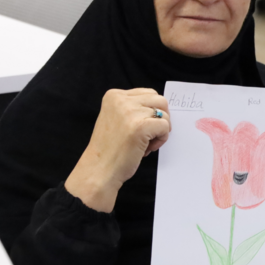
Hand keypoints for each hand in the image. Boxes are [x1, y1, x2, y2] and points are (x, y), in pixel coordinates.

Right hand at [65, 88, 170, 212]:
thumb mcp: (116, 119)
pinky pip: (165, 127)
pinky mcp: (141, 127)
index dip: (152, 112)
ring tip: (147, 144)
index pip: (148, 93)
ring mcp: (130, 112)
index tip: (144, 128)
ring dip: (161, 130)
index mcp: (114, 95)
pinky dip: (162, 139)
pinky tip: (148, 149)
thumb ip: (133, 110)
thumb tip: (160, 110)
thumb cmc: (109, 150)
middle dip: (161, 118)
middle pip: (160, 100)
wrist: (99, 170)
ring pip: (165, 114)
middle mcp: (121, 100)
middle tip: (151, 136)